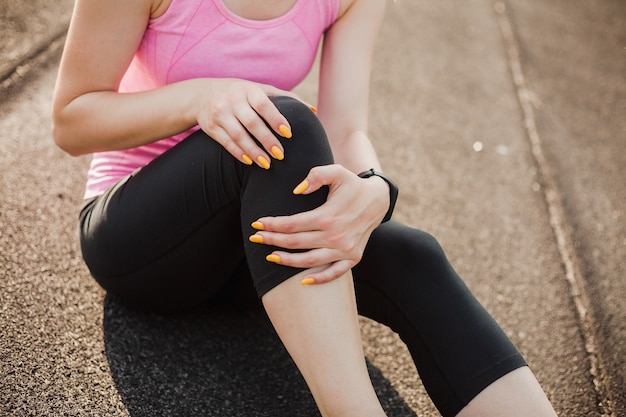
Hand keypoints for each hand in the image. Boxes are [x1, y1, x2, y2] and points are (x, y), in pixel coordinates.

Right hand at [196, 79, 306, 168]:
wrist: (202, 94)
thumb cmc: (241, 93)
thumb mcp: (259, 90)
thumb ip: (285, 98)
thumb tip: (313, 110)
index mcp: (248, 89)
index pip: (263, 104)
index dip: (276, 119)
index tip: (289, 133)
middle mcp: (232, 100)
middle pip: (252, 123)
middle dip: (267, 140)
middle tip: (281, 155)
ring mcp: (220, 113)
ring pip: (238, 135)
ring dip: (254, 151)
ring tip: (267, 163)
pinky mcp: (211, 127)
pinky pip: (226, 143)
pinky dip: (239, 153)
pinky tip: (250, 161)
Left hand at [249, 164, 389, 283]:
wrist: (378, 200)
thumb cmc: (352, 185)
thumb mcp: (337, 172)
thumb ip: (316, 175)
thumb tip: (296, 190)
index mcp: (329, 216)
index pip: (292, 224)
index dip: (272, 224)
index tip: (257, 224)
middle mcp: (337, 236)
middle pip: (296, 243)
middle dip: (272, 241)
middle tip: (256, 239)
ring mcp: (345, 250)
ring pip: (310, 261)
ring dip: (287, 261)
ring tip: (271, 257)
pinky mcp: (354, 258)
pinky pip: (334, 274)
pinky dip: (319, 279)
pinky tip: (302, 280)